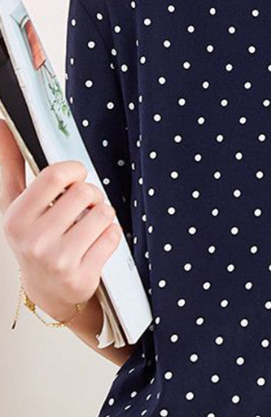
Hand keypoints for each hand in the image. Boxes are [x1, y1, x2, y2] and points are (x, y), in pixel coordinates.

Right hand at [0, 119, 121, 321]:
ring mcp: (58, 261)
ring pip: (103, 213)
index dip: (74, 171)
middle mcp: (33, 241)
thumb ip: (11, 163)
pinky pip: (113, 236)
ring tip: (89, 227)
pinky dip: (111, 236)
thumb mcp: (16, 204)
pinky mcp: (82, 276)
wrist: (50, 291)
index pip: (54, 175)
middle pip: (85, 193)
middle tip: (85, 207)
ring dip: (103, 216)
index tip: (75, 177)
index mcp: (15, 218)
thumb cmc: (34, 239)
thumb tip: (2, 124)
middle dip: (92, 195)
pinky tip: (95, 246)